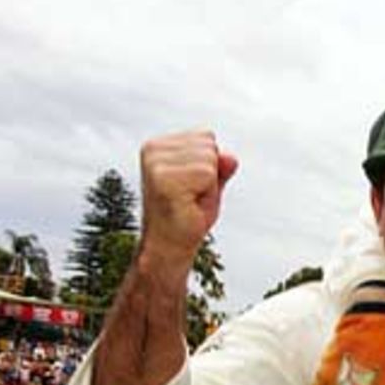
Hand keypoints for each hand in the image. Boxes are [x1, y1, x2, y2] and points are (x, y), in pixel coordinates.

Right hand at [139, 131, 237, 274]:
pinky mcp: (164, 178)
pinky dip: (206, 193)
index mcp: (158, 145)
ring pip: (210, 159)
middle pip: (210, 145)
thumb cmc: (186, 216)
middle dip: (210, 175)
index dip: (209, 166)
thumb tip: (231, 157)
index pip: (206, 137)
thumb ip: (220, 167)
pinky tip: (188, 204)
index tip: (191, 186)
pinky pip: (208, 174)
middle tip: (191, 196)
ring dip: (208, 185)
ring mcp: (156, 163)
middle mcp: (153, 149)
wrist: (168, 247)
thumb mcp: (209, 185)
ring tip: (189, 201)